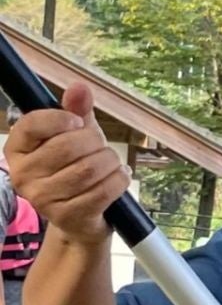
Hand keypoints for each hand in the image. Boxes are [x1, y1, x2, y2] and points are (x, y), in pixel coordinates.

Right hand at [5, 83, 131, 244]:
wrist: (81, 216)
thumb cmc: (77, 167)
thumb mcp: (77, 136)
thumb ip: (77, 111)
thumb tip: (79, 87)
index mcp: (19, 149)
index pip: (32, 124)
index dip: (61, 119)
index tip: (78, 123)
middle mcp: (23, 175)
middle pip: (68, 146)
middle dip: (96, 143)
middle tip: (101, 149)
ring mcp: (42, 199)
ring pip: (89, 169)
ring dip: (111, 163)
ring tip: (112, 165)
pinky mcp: (65, 216)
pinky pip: (103, 190)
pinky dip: (119, 180)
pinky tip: (118, 177)